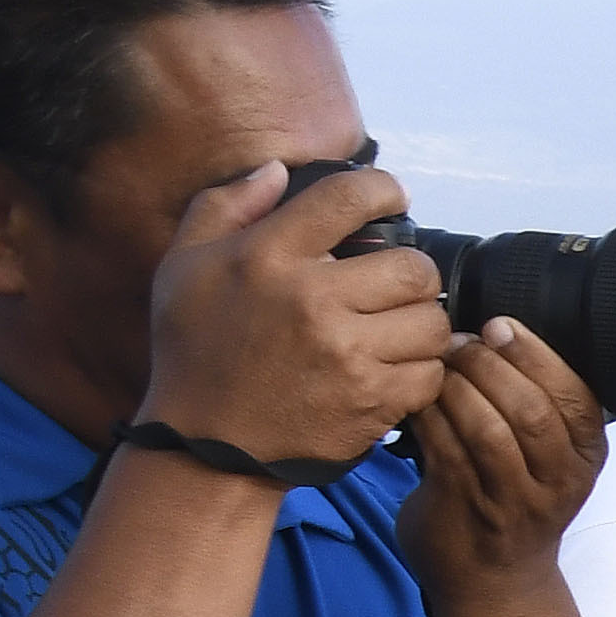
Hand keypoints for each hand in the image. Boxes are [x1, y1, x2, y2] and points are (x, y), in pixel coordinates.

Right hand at [132, 157, 442, 480]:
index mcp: (267, 256)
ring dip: (421, 325)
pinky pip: (431, 374)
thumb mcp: (183, 265)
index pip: (347, 199)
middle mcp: (312, 300)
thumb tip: (276, 170)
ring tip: (396, 328)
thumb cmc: (194, 351)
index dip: (383, 189)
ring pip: (431, 323)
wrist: (206, 446)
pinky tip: (393, 368)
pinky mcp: (371, 401)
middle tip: (397, 282)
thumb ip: (227, 206)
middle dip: (413, 271)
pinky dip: (421, 372)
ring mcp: (346, 354)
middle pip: (412, 266)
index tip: (392, 196)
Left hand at [400, 324, 611, 590]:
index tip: (499, 326)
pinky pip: (446, 448)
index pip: (575, 396)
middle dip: (489, 365)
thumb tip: (496, 328)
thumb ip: (540, 402)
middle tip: (458, 343)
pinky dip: (428, 414)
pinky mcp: (468, 510)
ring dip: (455, 388)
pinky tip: (417, 399)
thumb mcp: (551, 457)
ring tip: (437, 367)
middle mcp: (559, 482)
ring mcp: (515, 501)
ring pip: (488, 429)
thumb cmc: (515, 502)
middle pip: (533, 410)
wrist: (494, 583)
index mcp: (586, 457)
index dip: (535, 354)